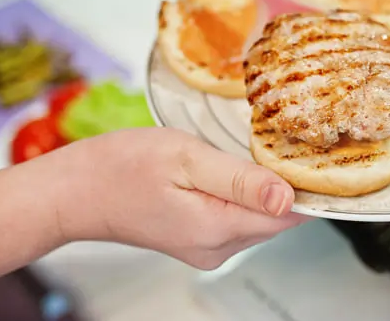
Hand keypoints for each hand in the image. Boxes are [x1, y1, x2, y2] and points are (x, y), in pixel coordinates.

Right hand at [55, 127, 310, 268]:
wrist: (76, 190)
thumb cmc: (121, 168)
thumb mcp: (186, 160)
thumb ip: (240, 180)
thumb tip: (287, 198)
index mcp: (219, 228)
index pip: (290, 216)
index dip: (308, 185)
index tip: (314, 154)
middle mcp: (218, 249)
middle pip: (278, 218)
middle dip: (286, 182)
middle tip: (284, 140)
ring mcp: (207, 248)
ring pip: (259, 217)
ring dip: (264, 187)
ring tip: (256, 150)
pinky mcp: (198, 240)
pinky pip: (238, 217)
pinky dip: (244, 193)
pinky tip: (232, 168)